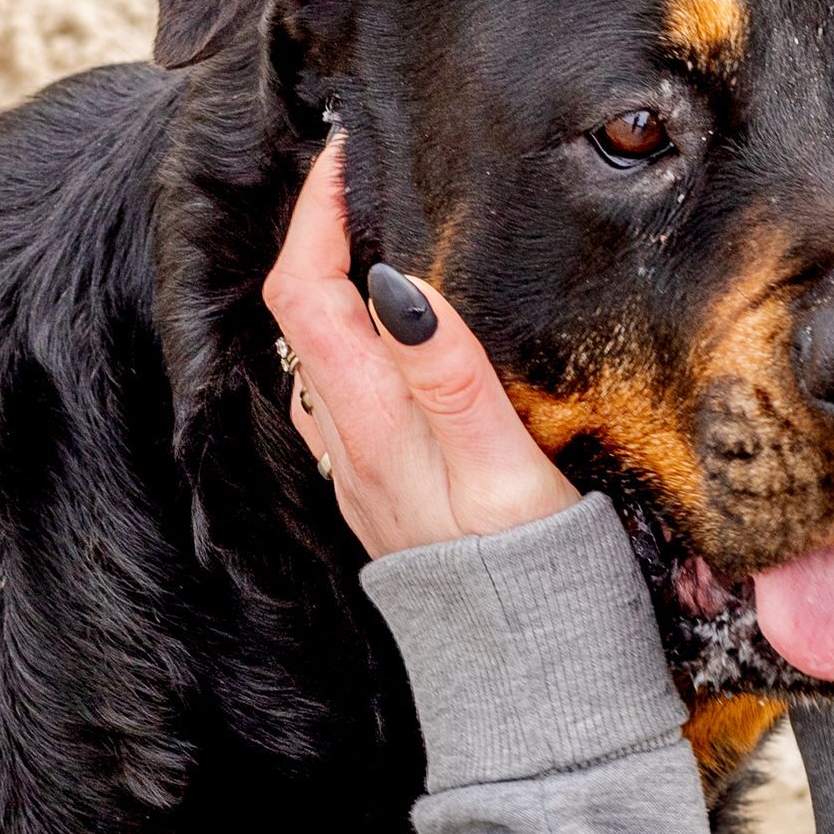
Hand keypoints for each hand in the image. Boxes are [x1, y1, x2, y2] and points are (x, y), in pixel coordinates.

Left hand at [263, 134, 577, 558]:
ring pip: (316, 357)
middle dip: (320, 232)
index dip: (317, 212)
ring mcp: (359, 472)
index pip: (308, 291)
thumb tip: (399, 285)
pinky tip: (392, 337)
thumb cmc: (530, 580)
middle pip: (300, 315)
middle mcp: (348, 445)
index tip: (350, 151)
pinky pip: (343, 397)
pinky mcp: (384, 494)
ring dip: (334, 287)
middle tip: (364, 174)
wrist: (532, 682)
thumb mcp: (502, 472)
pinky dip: (354, 342)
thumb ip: (450, 378)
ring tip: (377, 235)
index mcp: (372, 425)